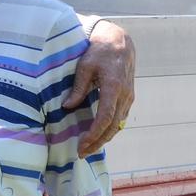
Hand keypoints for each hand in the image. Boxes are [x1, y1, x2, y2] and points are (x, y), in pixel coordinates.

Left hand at [65, 17, 135, 155]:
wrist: (119, 42)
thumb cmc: (99, 51)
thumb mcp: (84, 66)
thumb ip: (78, 88)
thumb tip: (67, 107)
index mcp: (114, 87)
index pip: (105, 118)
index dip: (94, 134)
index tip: (82, 145)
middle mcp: (125, 95)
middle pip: (113, 127)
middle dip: (98, 142)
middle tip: (82, 153)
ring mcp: (128, 97)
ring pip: (118, 125)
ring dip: (104, 138)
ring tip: (88, 148)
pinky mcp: (128, 97)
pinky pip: (120, 119)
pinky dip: (109, 130)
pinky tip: (98, 135)